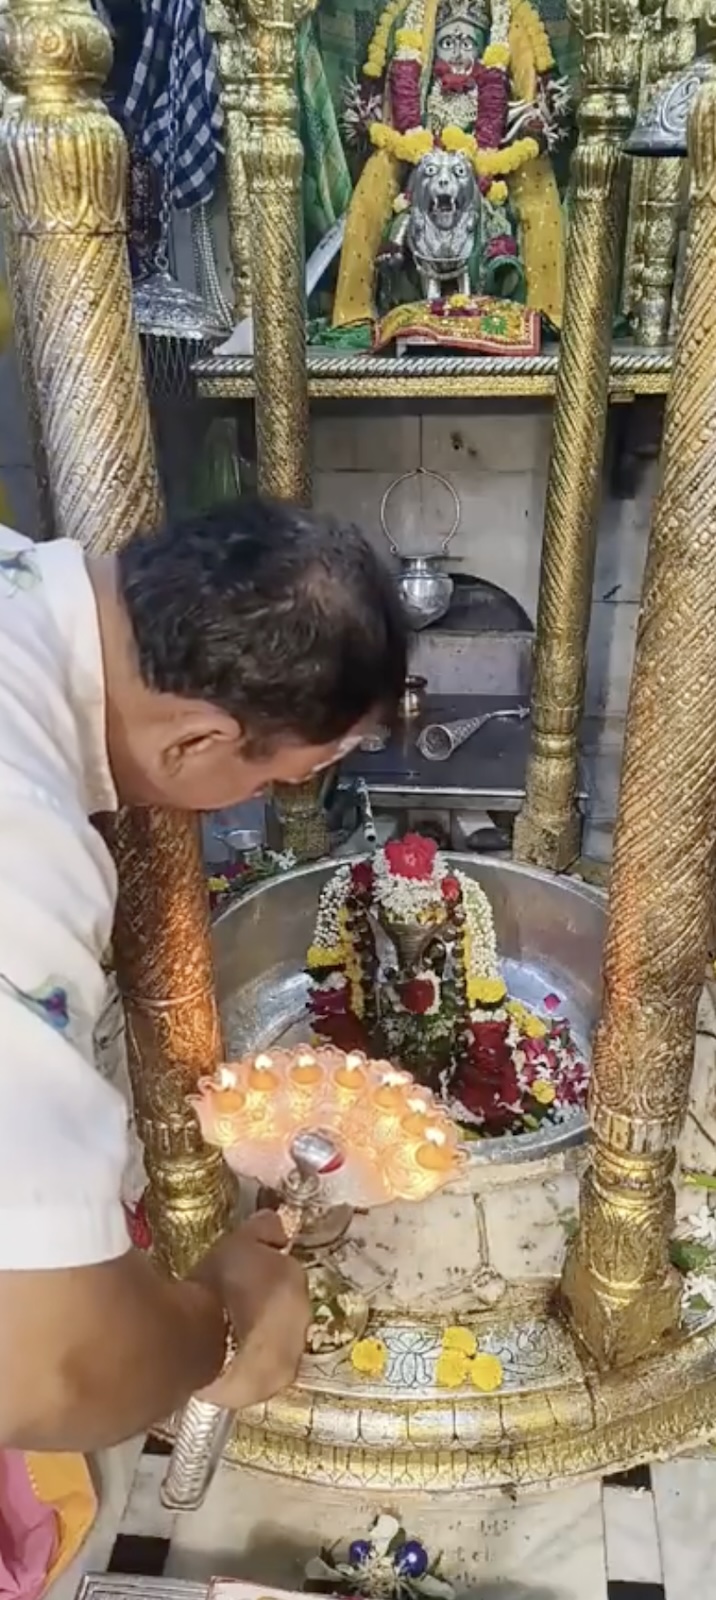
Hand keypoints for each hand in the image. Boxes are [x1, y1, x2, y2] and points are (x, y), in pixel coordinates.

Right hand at [192, 1211, 309, 1409]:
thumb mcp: (238, 1241)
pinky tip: (224, 1360)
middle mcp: (301, 1323)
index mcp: (296, 1283)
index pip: (287, 1273)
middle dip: (266, 1308)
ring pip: (275, 1346)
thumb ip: (264, 1229)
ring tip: (228, 1336)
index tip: (243, 1276)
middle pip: (285, 1311)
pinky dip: (247, 1368)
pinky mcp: (266, 1390)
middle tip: (234, 1307)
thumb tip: (279, 1224)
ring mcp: (286, 1361)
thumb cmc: (215, 1284)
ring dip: (260, 1340)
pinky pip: (259, 1375)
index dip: (265, 1274)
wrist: (193, 1338)